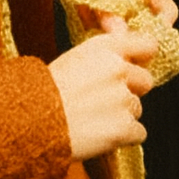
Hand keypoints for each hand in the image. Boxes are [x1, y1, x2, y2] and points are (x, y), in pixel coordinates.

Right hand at [48, 29, 156, 160]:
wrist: (31, 120)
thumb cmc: (45, 89)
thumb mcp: (74, 58)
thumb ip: (104, 53)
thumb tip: (123, 41)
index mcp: (106, 48)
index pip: (147, 45)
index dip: (142, 58)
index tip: (136, 65)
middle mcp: (119, 69)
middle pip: (146, 81)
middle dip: (131, 90)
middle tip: (105, 99)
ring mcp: (123, 99)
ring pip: (137, 108)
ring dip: (122, 115)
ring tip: (94, 118)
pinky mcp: (124, 128)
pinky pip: (138, 133)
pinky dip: (124, 137)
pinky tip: (100, 133)